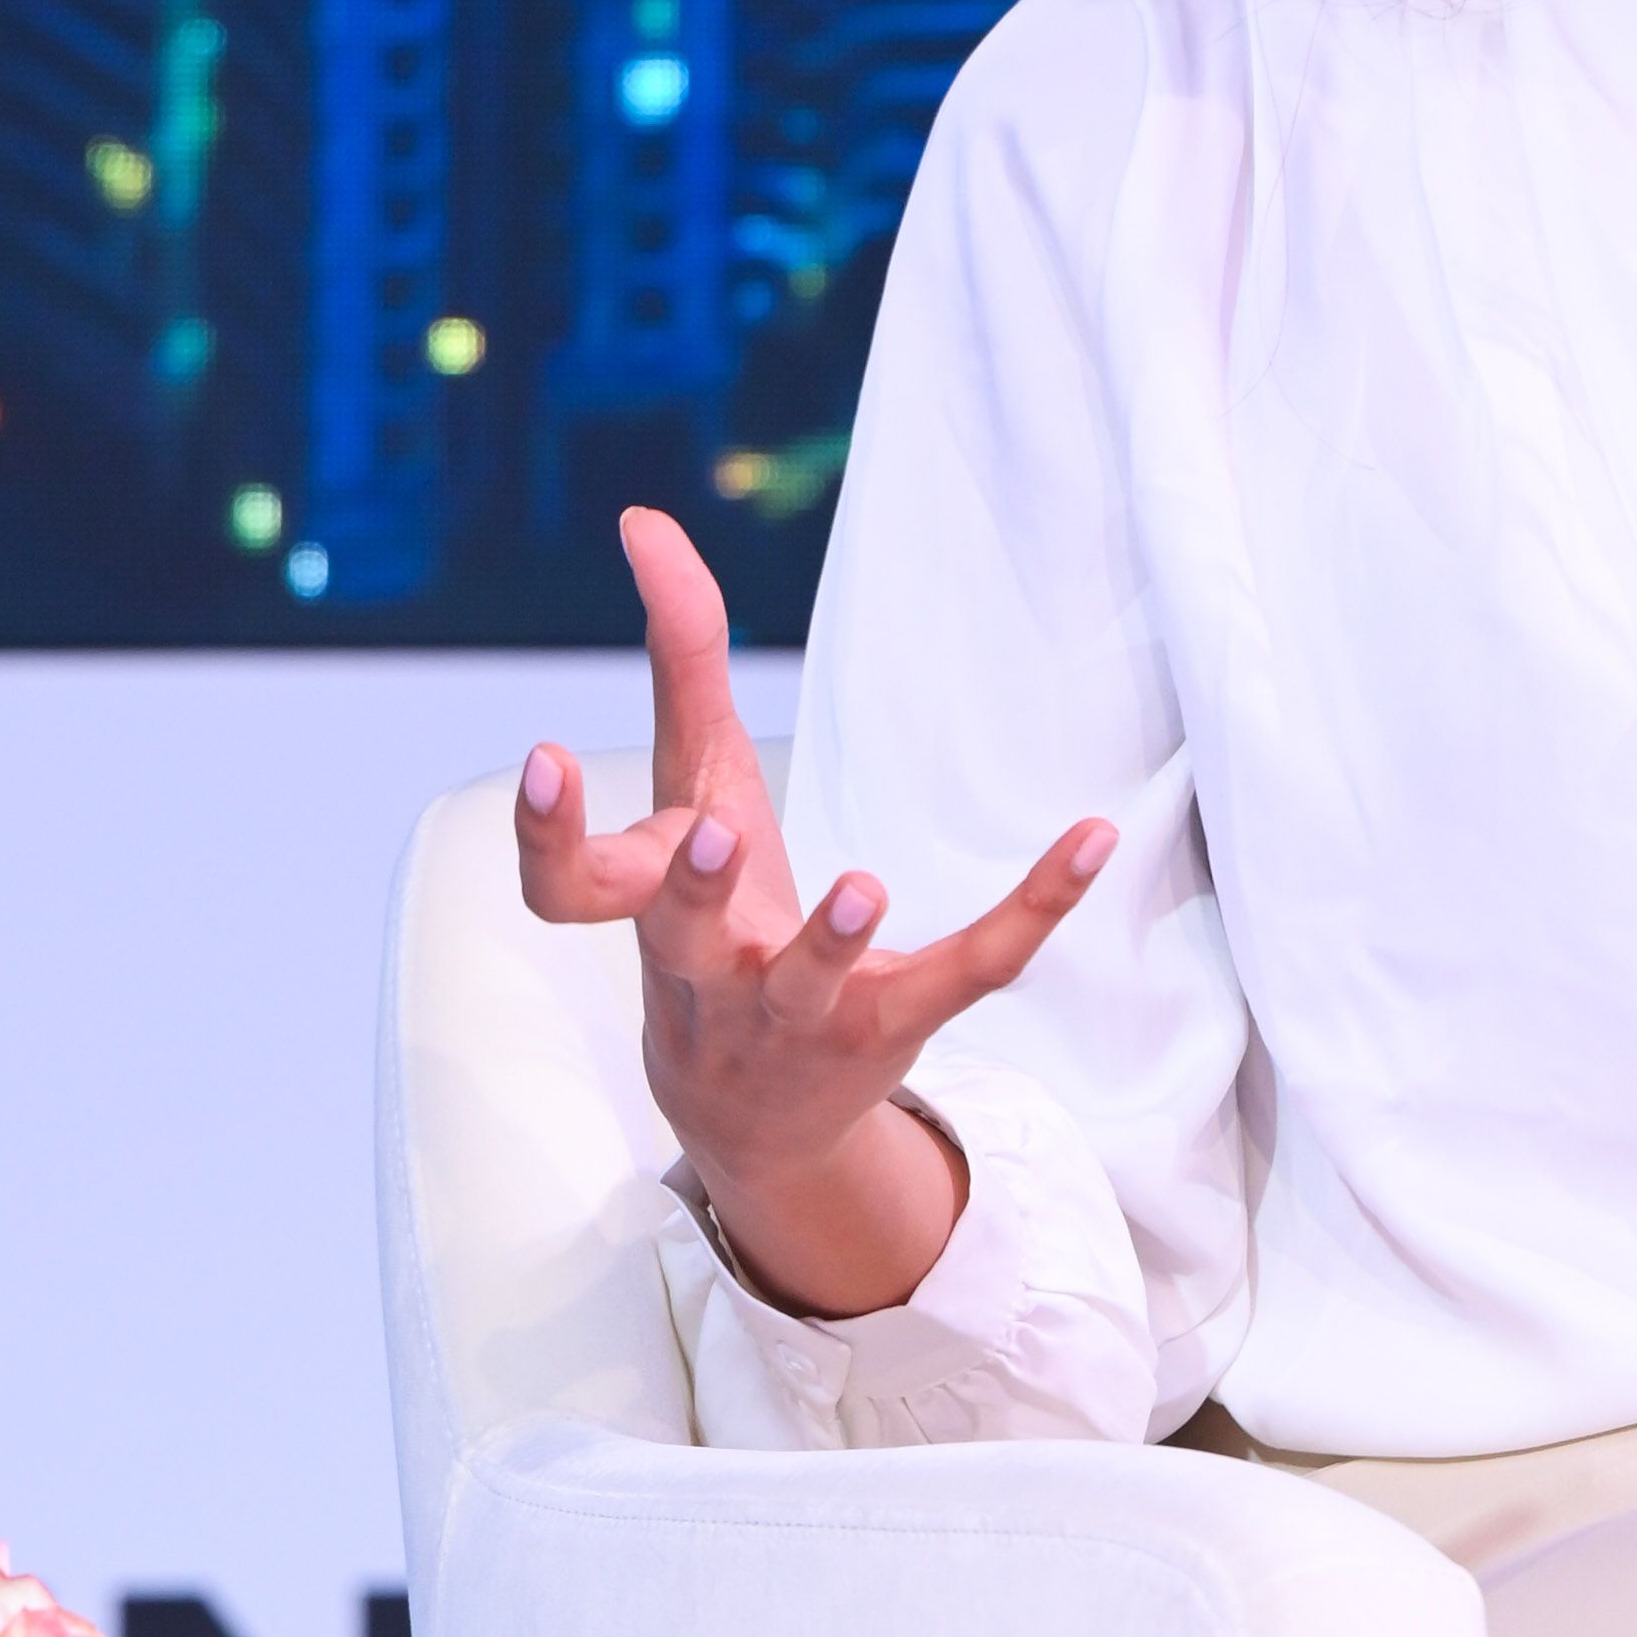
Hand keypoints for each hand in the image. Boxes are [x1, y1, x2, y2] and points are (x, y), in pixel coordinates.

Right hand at [515, 505, 1113, 1320]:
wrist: (750, 1117)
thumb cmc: (711, 917)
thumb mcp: (692, 790)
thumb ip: (680, 663)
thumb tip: (644, 519)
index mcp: (646, 911)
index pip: (568, 885)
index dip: (546, 828)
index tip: (543, 753)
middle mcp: (707, 969)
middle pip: (676, 936)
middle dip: (686, 885)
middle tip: (709, 831)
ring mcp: (798, 1010)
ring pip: (809, 980)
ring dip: (831, 934)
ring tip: (863, 882)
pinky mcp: (894, 1023)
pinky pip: (970, 967)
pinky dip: (1037, 906)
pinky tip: (1092, 838)